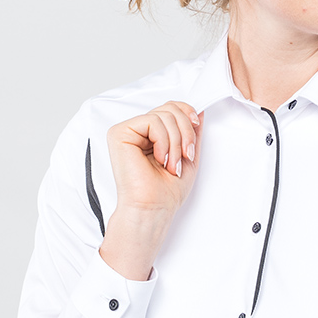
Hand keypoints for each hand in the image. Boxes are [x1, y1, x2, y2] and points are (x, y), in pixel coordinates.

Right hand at [107, 101, 200, 215]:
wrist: (153, 209)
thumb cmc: (166, 191)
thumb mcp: (188, 155)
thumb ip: (192, 132)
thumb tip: (199, 111)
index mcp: (152, 135)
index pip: (171, 108)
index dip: (187, 115)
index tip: (195, 130)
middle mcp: (138, 131)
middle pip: (169, 108)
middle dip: (185, 132)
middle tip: (186, 155)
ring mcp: (127, 131)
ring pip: (163, 114)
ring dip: (176, 142)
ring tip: (172, 164)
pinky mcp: (119, 134)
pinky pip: (151, 121)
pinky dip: (163, 141)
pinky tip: (159, 158)